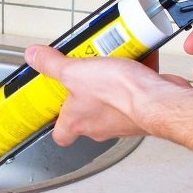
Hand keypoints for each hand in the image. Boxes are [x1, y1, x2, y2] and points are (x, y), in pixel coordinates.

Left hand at [25, 46, 192, 145]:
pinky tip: (137, 60)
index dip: (57, 123)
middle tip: (86, 72)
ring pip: (113, 104)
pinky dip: (137, 79)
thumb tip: (33, 57)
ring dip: (113, 85)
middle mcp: (100, 126)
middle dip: (88, 94)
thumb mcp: (76, 72)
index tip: (55, 107)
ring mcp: (123, 121)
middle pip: (88, 115)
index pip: (61, 135)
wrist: (159, 100)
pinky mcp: (144, 113)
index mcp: (78, 121)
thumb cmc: (120, 95)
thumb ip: (52, 65)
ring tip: (112, 62)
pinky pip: (137, 96)